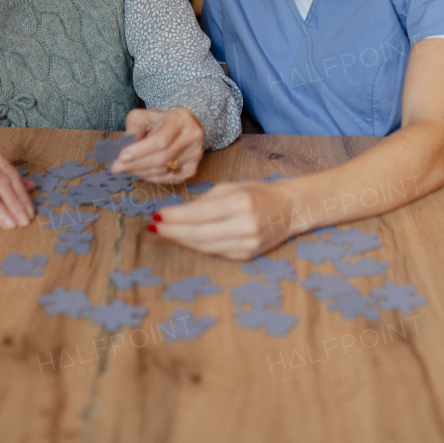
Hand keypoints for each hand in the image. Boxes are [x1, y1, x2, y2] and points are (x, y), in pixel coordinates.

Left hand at [111, 107, 203, 183]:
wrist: (183, 125)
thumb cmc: (160, 121)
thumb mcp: (143, 117)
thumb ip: (133, 129)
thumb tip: (123, 150)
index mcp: (180, 119)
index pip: (161, 140)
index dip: (140, 151)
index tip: (121, 157)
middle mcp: (192, 137)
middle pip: (162, 158)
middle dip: (136, 164)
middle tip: (117, 167)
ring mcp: (195, 154)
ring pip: (164, 171)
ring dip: (141, 172)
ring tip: (126, 169)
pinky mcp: (193, 168)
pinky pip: (169, 179)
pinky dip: (151, 178)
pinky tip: (141, 172)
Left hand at [148, 181, 295, 260]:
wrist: (289, 210)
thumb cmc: (257, 194)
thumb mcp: (231, 188)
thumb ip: (205, 201)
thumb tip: (177, 214)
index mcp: (242, 203)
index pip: (200, 214)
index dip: (175, 217)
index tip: (157, 215)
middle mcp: (246, 226)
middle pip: (199, 234)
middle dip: (173, 231)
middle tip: (154, 227)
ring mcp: (247, 245)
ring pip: (205, 246)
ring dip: (181, 240)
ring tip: (164, 233)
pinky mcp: (246, 256)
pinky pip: (215, 252)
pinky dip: (197, 246)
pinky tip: (184, 239)